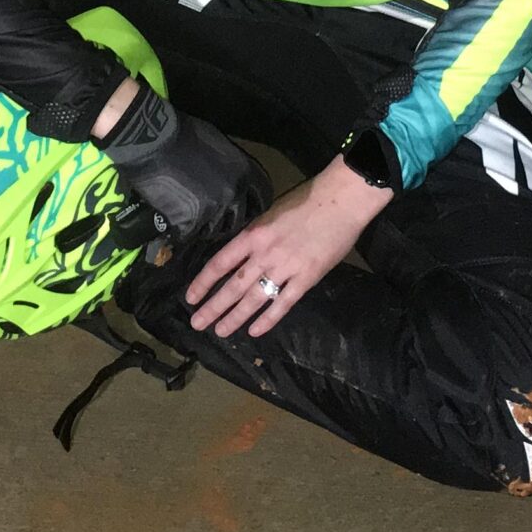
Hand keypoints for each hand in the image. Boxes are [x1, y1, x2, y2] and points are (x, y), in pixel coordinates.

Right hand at [96, 84, 267, 246]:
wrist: (154, 142)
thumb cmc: (184, 134)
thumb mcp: (219, 145)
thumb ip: (230, 166)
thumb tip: (230, 177)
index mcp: (244, 173)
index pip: (262, 198)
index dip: (254, 205)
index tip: (247, 208)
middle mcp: (233, 194)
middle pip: (239, 219)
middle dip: (229, 221)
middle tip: (216, 218)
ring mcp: (212, 210)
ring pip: (214, 230)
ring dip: (204, 227)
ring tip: (192, 220)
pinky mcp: (189, 221)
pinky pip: (189, 233)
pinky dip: (182, 230)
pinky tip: (175, 222)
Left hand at [186, 158, 390, 339]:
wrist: (341, 200)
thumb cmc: (306, 201)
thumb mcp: (270, 214)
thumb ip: (255, 236)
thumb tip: (239, 257)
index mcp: (253, 234)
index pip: (220, 263)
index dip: (203, 282)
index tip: (190, 297)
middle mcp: (264, 254)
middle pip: (233, 285)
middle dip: (213, 307)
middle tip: (197, 323)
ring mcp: (286, 268)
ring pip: (254, 299)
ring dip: (235, 317)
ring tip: (220, 331)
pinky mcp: (307, 278)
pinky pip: (283, 303)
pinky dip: (268, 319)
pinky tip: (254, 331)